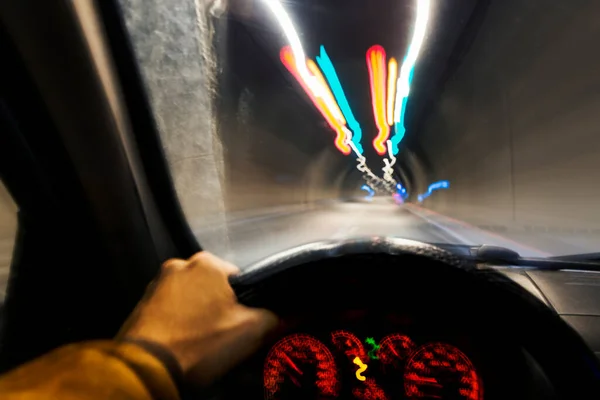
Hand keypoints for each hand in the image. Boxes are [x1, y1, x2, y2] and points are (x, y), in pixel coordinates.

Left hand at [119, 252, 277, 385]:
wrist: (147, 369)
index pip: (241, 280)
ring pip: (192, 300)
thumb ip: (279, 317)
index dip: (247, 305)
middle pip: (215, 289)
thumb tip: (299, 313)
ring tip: (200, 343)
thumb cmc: (199, 345)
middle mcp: (180, 265)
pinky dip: (179, 324)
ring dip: (199, 317)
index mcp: (208, 263)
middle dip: (221, 310)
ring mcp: (157, 284)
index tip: (243, 325)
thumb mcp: (251, 331)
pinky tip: (182, 343)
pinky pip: (171, 310)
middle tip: (223, 338)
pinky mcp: (142, 304)